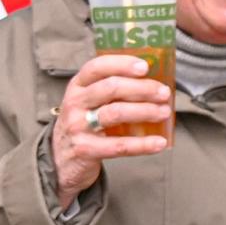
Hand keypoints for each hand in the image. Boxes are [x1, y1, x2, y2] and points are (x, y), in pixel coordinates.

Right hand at [51, 54, 171, 206]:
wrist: (60, 160)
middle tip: (164, 93)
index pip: (97, 67)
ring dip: (145, 111)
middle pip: (110, 88)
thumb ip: (112, 92)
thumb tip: (154, 83)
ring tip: (165, 112)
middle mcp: (75, 103)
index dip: (121, 64)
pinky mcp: (85, 150)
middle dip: (142, 88)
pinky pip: (119, 146)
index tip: (145, 66)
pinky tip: (160, 142)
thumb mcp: (90, 103)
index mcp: (78, 86)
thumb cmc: (84, 125)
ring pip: (115, 113)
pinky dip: (143, 144)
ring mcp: (78, 126)